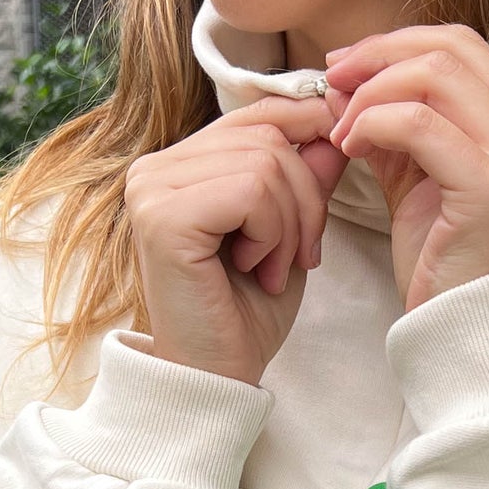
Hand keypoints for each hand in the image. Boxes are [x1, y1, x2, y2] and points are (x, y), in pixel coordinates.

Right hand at [123, 99, 345, 384]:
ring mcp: (152, 188)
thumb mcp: (288, 229)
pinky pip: (251, 191)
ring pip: (265, 162)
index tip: (336, 169)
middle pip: (268, 134)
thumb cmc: (246, 311)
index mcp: (181, 164)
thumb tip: (335, 115)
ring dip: (289, 224)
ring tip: (270, 268)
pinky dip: (271, 234)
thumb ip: (305, 173)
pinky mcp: (162, 216)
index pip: (258, 112)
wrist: (217, 376)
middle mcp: (155, 167)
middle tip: (298, 255)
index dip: (309, 132)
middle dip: (306, 197)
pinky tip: (254, 269)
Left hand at [323, 26, 488, 310]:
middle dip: (379, 55)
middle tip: (332, 80)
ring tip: (341, 129)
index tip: (347, 64)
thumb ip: (395, 125)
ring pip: (436, 76)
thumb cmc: (446, 263)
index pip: (463, 46)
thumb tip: (348, 78)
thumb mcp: (419, 178)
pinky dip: (374, 124)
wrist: (468, 332)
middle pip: (451, 48)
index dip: (397, 43)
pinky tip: (350, 149)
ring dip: (372, 91)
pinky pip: (420, 125)